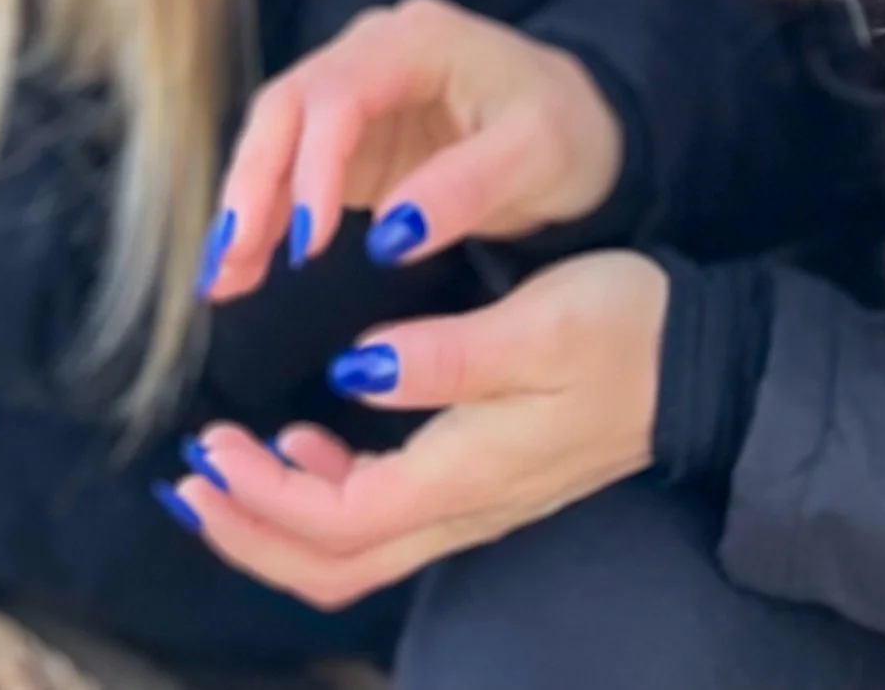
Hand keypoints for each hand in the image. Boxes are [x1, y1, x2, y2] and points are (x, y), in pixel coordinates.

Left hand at [172, 250, 667, 609]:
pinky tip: (303, 439)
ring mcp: (469, 503)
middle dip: (246, 530)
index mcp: (466, 472)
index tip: (209, 445)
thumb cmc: (624, 330)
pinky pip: (380, 519)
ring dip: (274, 517)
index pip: (339, 518)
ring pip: (350, 550)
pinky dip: (320, 494)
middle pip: (330, 561)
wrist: (699, 364)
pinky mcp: (477, 482)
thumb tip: (353, 371)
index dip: (264, 495)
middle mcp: (460, 507)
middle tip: (185, 480)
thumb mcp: (540, 323)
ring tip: (220, 467)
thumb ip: (444, 355)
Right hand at [202, 0, 624, 301]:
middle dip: (253, 184)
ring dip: (244, 204)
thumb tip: (388, 235)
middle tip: (231, 262)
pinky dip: (264, 215)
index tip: (307, 244)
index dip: (313, 165)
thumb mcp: (538, 156)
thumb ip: (466, 187)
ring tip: (220, 280)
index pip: (340, 93)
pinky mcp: (350, 133)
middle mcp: (373, 50)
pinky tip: (239, 267)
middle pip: (288, 106)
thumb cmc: (566, 131)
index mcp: (418, 39)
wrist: (583, 125)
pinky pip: (291, 167)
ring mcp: (356, 89)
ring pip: (276, 136)